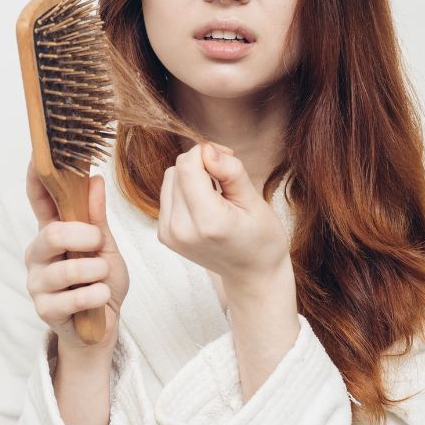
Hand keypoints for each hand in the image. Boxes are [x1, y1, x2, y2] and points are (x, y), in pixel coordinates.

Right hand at [23, 157, 129, 356]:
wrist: (105, 324)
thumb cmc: (102, 282)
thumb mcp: (106, 246)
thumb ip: (97, 217)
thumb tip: (95, 180)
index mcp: (52, 231)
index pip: (38, 199)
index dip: (37, 177)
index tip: (39, 155)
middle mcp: (38, 254)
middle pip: (52, 233)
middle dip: (84, 237)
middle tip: (98, 243)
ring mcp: (37, 282)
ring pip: (68, 268)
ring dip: (96, 272)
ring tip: (101, 278)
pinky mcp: (44, 308)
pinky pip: (76, 296)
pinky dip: (98, 295)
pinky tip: (100, 298)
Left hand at [157, 142, 293, 294]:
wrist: (252, 275)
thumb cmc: (261, 239)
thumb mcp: (255, 201)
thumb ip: (231, 172)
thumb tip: (207, 150)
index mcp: (208, 222)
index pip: (187, 167)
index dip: (206, 152)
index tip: (227, 158)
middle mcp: (181, 229)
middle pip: (177, 170)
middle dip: (200, 162)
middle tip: (226, 175)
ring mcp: (169, 234)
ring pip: (170, 178)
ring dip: (191, 176)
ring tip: (216, 191)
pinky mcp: (164, 235)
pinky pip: (167, 194)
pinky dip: (184, 190)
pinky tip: (204, 203)